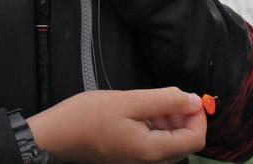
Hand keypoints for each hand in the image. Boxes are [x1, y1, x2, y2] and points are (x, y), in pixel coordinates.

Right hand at [27, 87, 206, 162]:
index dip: (197, 116)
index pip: (195, 139)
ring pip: (169, 142)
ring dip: (167, 120)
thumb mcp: (129, 101)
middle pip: (184, 141)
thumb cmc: (87, 117)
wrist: (55, 136)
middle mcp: (149, 162)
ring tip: (146, 102)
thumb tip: (194, 100)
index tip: (186, 96)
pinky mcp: (130, 157)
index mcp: (152, 150)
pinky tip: (137, 112)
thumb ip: (165, 100)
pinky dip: (153, 125)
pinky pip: (154, 143)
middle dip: (181, 116)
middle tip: (163, 97)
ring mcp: (138, 162)